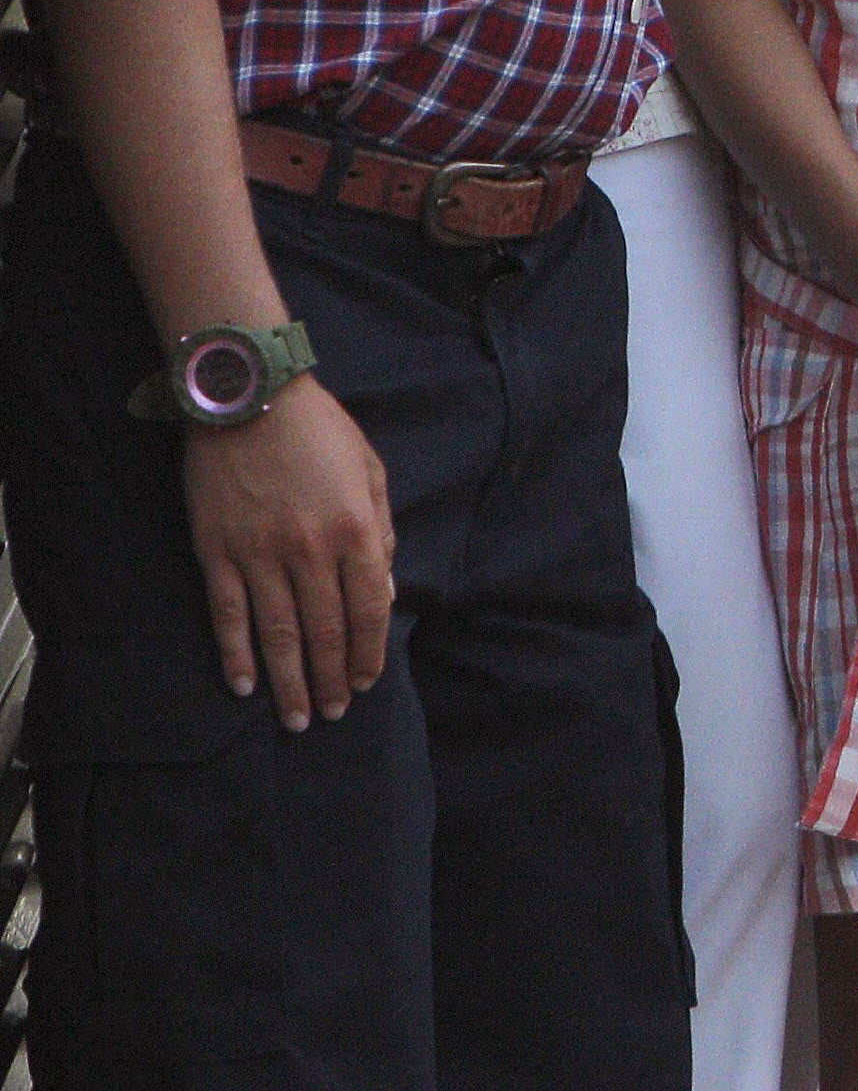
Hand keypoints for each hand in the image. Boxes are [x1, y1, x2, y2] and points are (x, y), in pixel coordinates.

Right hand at [181, 373, 393, 727]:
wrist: (251, 397)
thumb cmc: (319, 431)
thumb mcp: (371, 472)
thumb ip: (382, 532)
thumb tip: (381, 592)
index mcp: (356, 529)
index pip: (368, 610)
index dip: (367, 653)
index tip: (366, 682)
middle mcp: (311, 550)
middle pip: (324, 632)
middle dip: (331, 680)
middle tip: (332, 714)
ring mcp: (260, 554)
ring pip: (279, 634)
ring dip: (289, 682)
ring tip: (296, 718)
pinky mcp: (217, 552)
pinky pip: (229, 615)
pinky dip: (237, 654)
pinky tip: (244, 684)